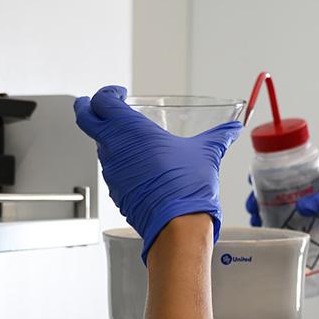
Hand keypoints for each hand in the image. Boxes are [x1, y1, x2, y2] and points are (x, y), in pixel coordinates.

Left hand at [75, 85, 241, 260]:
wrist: (176, 225)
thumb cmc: (187, 187)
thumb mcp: (206, 153)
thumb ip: (219, 137)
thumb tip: (233, 129)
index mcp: (130, 129)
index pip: (101, 100)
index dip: (107, 93)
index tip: (119, 94)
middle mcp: (114, 147)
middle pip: (85, 118)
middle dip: (88, 108)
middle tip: (96, 105)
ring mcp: (111, 171)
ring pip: (100, 146)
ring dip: (108, 139)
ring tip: (130, 141)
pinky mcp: (115, 191)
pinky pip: (111, 171)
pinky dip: (119, 164)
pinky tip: (139, 169)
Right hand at [245, 164, 318, 264]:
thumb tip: (300, 207)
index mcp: (312, 174)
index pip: (283, 167)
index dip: (265, 171)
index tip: (253, 181)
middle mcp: (304, 187)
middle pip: (272, 188)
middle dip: (258, 196)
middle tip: (253, 207)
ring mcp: (303, 204)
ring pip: (275, 205)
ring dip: (262, 211)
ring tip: (256, 221)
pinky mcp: (305, 221)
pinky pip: (284, 220)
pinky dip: (273, 224)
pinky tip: (266, 231)